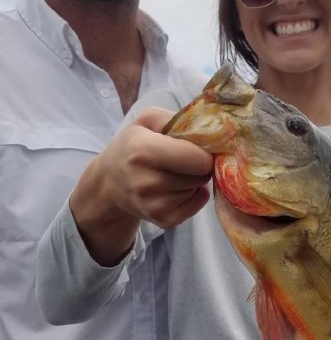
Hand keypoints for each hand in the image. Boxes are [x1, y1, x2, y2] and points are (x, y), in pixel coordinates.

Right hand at [70, 107, 212, 264]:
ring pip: (199, 188)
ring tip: (172, 172)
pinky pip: (197, 205)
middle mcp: (147, 182)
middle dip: (198, 165)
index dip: (203, 151)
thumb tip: (213, 131)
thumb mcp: (148, 120)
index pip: (198, 159)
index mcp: (143, 151)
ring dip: (193, 180)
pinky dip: (193, 195)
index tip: (195, 146)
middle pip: (202, 175)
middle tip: (182, 160)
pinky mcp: (163, 221)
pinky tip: (176, 188)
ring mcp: (154, 205)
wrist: (109, 182)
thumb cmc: (132, 146)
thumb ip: (180, 119)